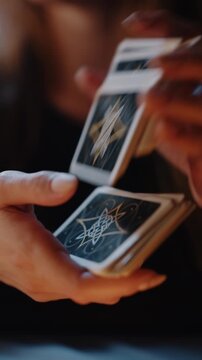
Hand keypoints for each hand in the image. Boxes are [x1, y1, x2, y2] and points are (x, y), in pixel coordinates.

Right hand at [0, 170, 165, 303]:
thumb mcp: (6, 189)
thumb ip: (37, 186)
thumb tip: (70, 184)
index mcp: (33, 257)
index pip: (81, 283)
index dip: (116, 282)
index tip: (144, 274)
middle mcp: (40, 278)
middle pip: (91, 291)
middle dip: (124, 283)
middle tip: (153, 272)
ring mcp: (42, 281)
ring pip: (86, 291)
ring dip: (115, 282)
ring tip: (140, 267)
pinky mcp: (44, 278)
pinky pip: (78, 285)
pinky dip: (100, 279)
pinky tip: (113, 264)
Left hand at [123, 10, 201, 205]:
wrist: (201, 174)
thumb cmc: (179, 137)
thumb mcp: (150, 113)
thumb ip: (120, 95)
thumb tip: (84, 74)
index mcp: (198, 76)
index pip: (191, 37)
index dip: (164, 26)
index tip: (131, 24)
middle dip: (185, 60)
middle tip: (156, 64)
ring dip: (178, 99)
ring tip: (148, 100)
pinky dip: (184, 136)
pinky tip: (163, 131)